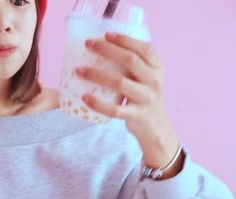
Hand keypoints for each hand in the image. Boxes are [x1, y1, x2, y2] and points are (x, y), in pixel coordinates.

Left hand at [76, 32, 179, 168]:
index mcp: (157, 68)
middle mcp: (154, 81)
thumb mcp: (146, 78)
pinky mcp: (136, 115)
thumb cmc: (144, 97)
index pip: (145, 49)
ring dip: (96, 75)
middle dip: (107, 50)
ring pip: (120, 83)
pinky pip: (114, 110)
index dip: (126, 40)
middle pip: (130, 61)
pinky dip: (98, 103)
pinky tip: (84, 97)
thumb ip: (133, 65)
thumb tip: (100, 50)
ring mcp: (146, 99)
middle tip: (88, 44)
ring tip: (79, 70)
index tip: (107, 34)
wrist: (156, 127)